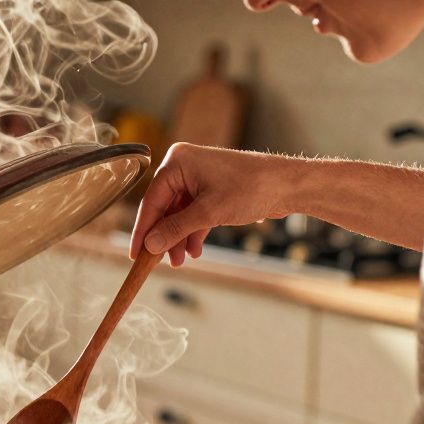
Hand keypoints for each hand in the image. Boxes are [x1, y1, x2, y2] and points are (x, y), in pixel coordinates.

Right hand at [130, 143, 299, 264]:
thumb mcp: (209, 213)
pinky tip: (193, 250)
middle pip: (163, 208)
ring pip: (178, 214)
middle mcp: (184, 167)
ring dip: (178, 238)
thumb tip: (150, 245)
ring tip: (180, 261)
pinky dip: (192, 232)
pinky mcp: (210, 190)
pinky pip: (192, 214)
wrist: (288, 185)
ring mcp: (197, 178)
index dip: (143, 231)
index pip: (151, 201)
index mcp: (178, 161)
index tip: (135, 254)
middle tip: (159, 262)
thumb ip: (176, 229)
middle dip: (164, 237)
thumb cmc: (252, 187)